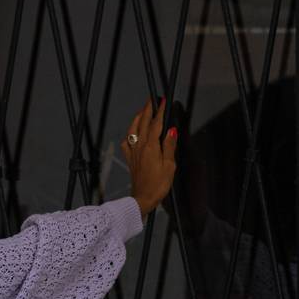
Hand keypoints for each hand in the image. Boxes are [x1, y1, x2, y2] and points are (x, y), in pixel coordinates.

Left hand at [120, 96, 177, 215]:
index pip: (156, 124)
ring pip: (133, 130)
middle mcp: (140, 146)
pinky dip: (130, 135)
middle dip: (148, 109)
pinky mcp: (130, 159)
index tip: (163, 101)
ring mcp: (133, 152)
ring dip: (138, 118)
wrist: (143, 198)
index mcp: (151, 147)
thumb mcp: (170, 166)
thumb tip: (171, 130)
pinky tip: (132, 134)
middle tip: (152, 100)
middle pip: (143, 123)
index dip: (160, 111)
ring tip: (142, 111)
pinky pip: (127, 143)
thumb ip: (169, 146)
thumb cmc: (158, 185)